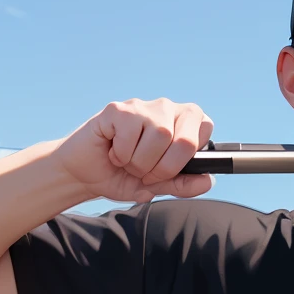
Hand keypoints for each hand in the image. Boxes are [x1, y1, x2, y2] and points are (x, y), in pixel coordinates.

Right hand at [55, 98, 213, 203]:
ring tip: (127, 162)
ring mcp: (142, 106)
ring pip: (159, 137)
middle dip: (165, 168)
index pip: (205, 129)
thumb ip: (183, 184)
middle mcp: (166, 109)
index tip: (168, 170)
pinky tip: (112, 151)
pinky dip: (121, 154)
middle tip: (145, 172)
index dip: (186, 160)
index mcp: (182, 123)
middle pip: (185, 140)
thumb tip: (208, 180)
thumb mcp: (158, 187)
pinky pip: (130, 135)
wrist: (85, 174)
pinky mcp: (118, 109)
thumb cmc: (123, 176)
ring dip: (140, 162)